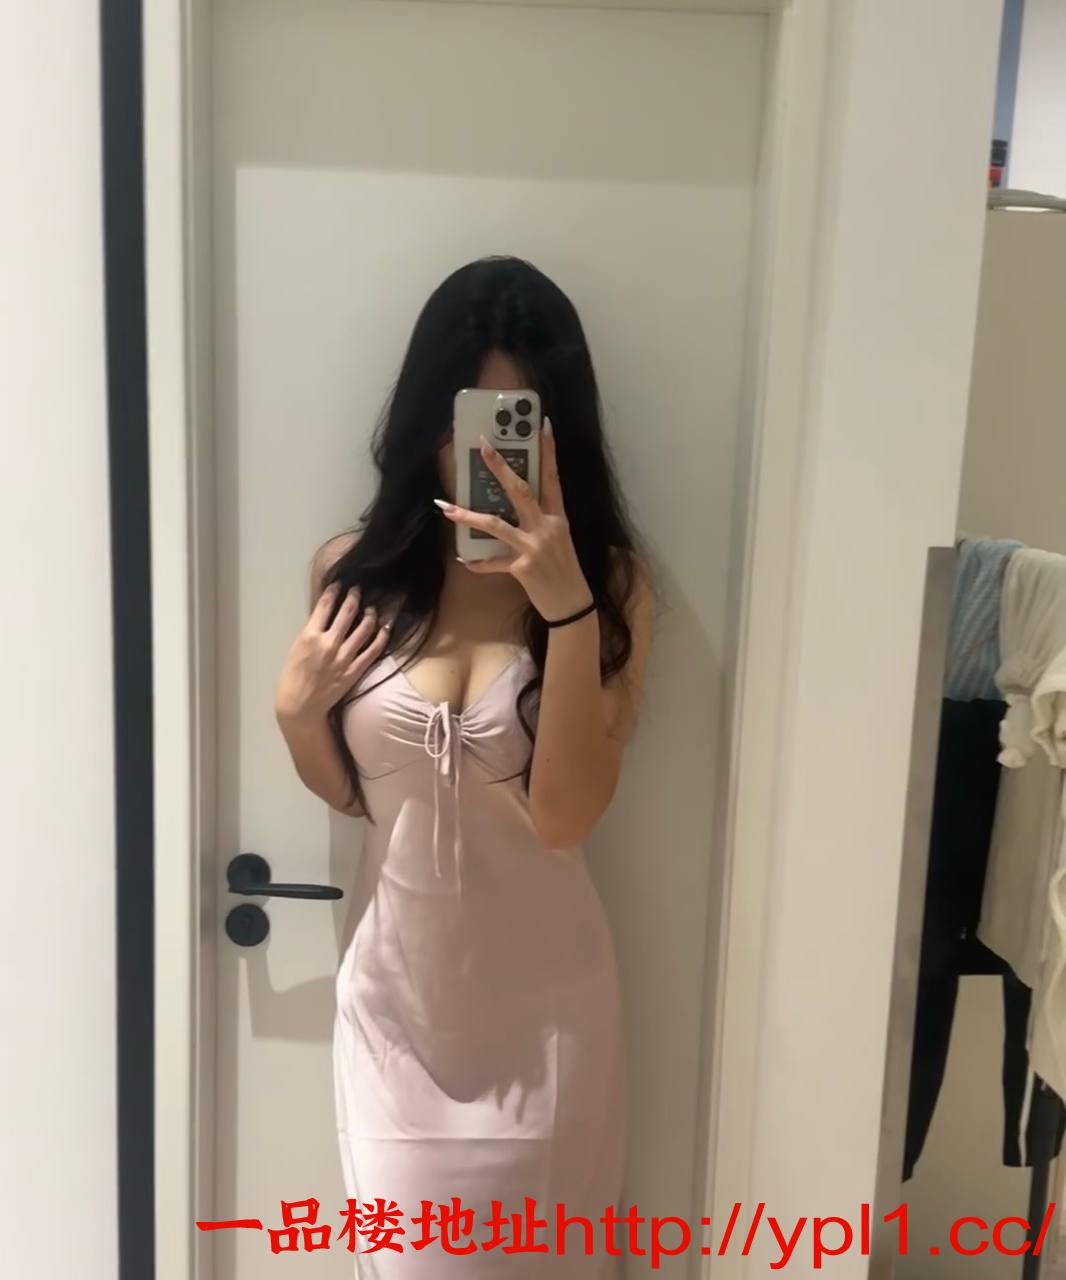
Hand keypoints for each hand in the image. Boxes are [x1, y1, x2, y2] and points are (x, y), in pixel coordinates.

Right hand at [274, 583, 388, 723]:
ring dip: (370, 614)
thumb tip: (325, 619)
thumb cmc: (292, 678)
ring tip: (372, 608)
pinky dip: (381, 637)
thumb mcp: (296, 649)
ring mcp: (344, 657)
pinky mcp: (355, 670)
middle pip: (347, 612)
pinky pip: (373, 650)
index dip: (334, 591)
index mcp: (310, 636)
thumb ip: (311, 633)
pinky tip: (384, 628)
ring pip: (364, 628)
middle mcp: (329, 643)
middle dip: (354, 596)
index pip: (325, 605)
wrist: (300, 706)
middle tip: (357, 590)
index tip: (340, 584)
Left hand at [433, 417, 594, 620]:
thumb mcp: (560, 540)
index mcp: (558, 517)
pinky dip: (478, 563)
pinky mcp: (521, 567)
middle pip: (520, 491)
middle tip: (483, 446)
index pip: (553, 477)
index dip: (549, 451)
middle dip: (499, 468)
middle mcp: (546, 527)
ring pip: (495, 524)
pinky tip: (464, 560)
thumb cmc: (566, 570)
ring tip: (446, 508)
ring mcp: (533, 546)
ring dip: (467, 516)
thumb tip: (520, 505)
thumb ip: (542, 521)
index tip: (543, 426)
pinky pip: (492, 562)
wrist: (572, 604)